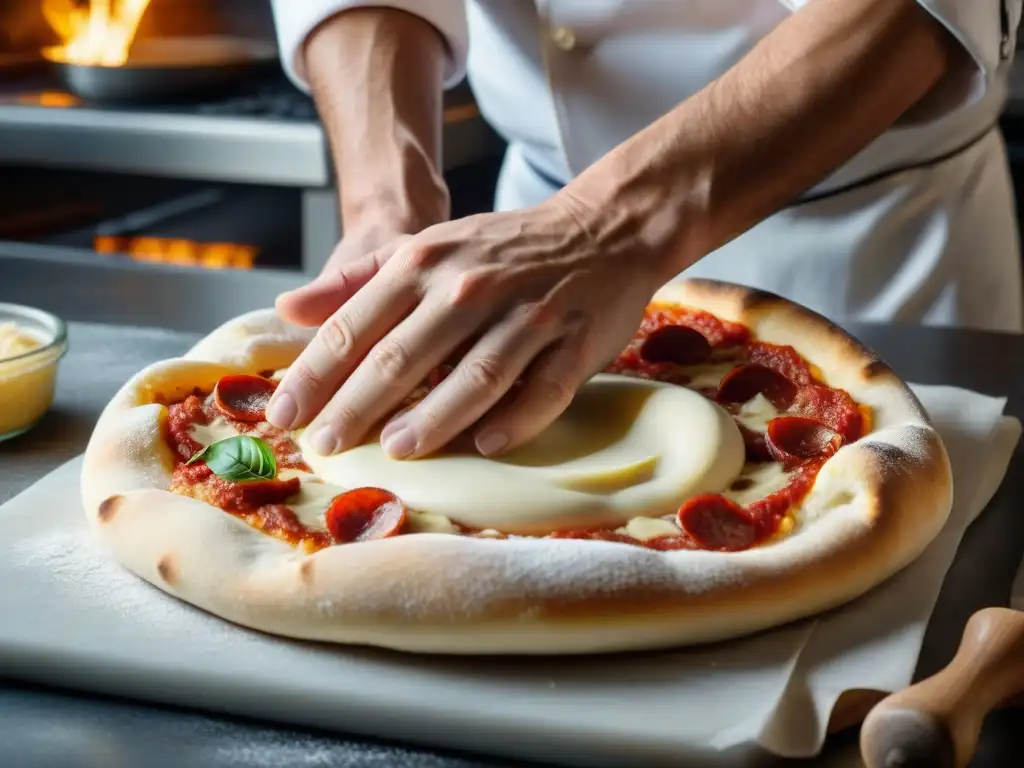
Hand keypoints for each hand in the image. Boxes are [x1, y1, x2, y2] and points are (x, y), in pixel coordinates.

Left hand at [266, 194, 670, 458]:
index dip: (315, 374)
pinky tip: (484, 446)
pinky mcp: (574, 343)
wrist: (603, 228)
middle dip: (357, 406)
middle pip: (403, 356)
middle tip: (325, 447)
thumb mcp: (423, 247)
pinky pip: (542, 390)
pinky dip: (514, 420)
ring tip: (395, 451)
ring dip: (432, 417)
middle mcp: (470, 287)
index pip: (355, 326)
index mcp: (423, 263)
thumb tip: (287, 310)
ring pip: (473, 376)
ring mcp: (527, 316)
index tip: (284, 415)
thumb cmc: (501, 249)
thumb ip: (354, 279)